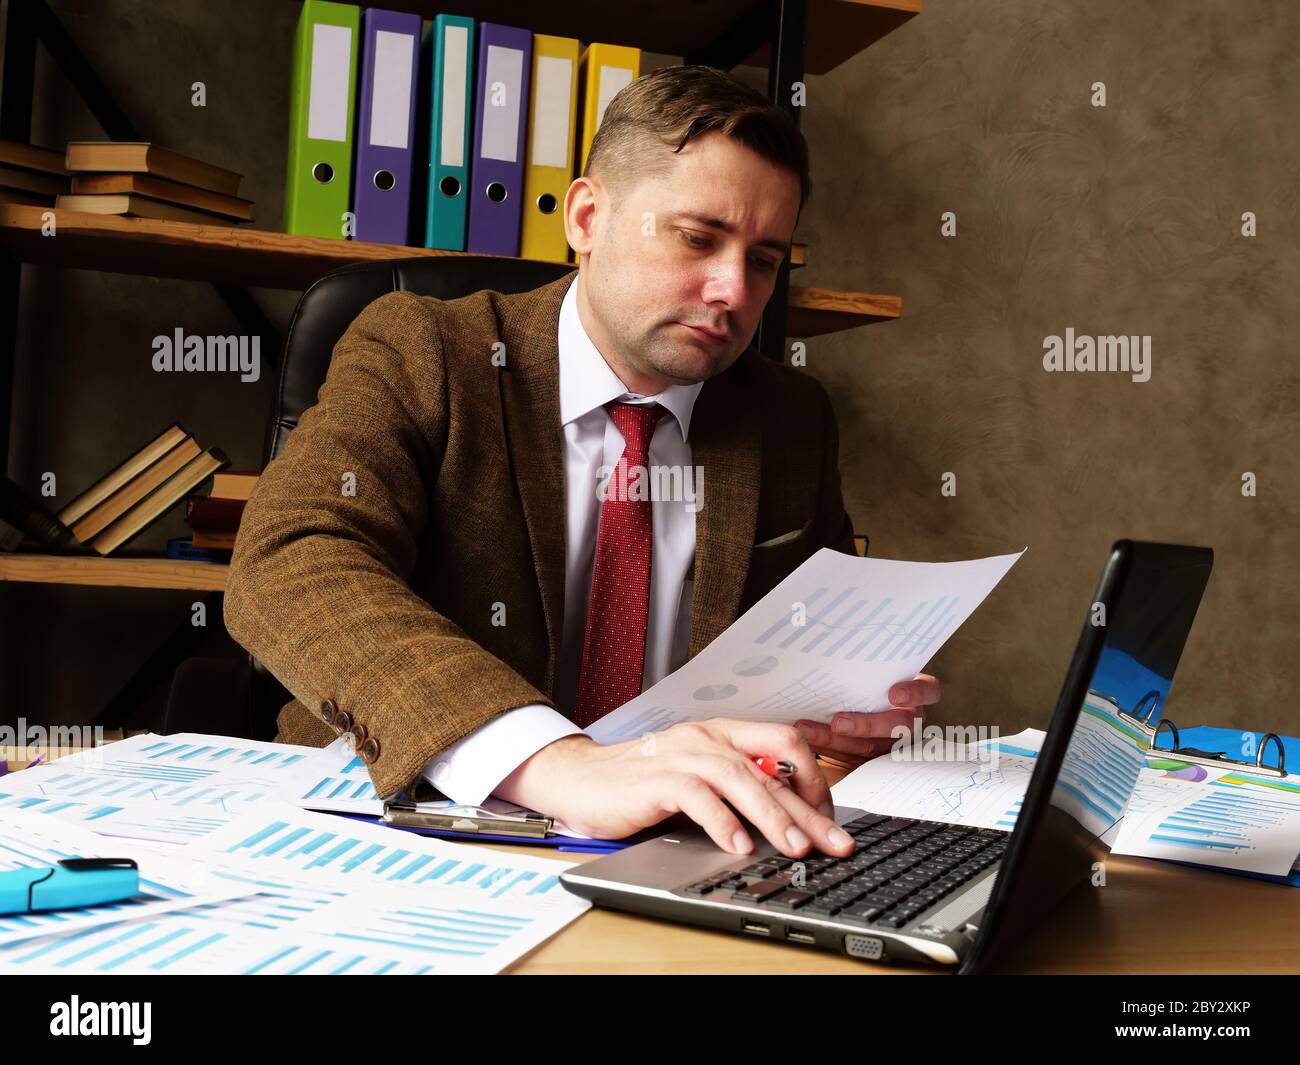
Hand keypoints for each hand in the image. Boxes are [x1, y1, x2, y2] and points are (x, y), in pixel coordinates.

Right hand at [494, 719, 855, 857]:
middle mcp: (707, 738)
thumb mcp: (698, 780)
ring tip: (796, 848)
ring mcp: (682, 754)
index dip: (816, 778)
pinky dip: (721, 822)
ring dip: (773, 816)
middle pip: (773, 766)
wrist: (580, 780)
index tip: (830, 817)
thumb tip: (788, 821)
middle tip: (835, 842)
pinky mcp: (656, 779)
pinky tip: (738, 845)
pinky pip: (697, 796)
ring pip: (741, 778)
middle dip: (810, 809)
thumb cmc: (640, 784)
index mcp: (723, 733)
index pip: (787, 741)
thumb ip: (736, 790)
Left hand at [792, 673, 940, 769]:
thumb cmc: (862, 684)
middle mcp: (908, 720)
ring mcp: (890, 743)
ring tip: (808, 730)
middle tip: (838, 722)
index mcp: (914, 695)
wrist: (849, 705)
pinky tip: (807, 738)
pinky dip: (827, 748)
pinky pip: (851, 758)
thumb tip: (832, 650)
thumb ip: (861, 669)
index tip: (894, 694)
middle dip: (867, 725)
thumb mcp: (868, 674)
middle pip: (899, 727)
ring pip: (870, 747)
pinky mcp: (870, 760)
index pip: (928, 691)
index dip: (915, 693)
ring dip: (836, 739)